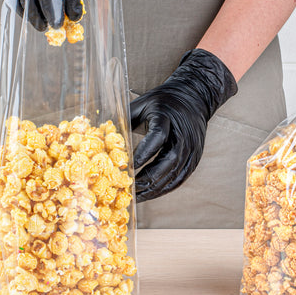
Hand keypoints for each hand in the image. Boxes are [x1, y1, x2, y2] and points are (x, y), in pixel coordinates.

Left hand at [130, 49, 237, 202]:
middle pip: (169, 160)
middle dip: (148, 177)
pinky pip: (180, 178)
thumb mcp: (142, 104)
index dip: (143, 154)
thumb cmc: (162, 102)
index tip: (127, 168)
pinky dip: (165, 188)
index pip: (157, 137)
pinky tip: (151, 193)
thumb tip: (100, 134)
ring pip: (175, 174)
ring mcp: (192, 148)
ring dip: (156, 188)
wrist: (193, 98)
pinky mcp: (195, 158)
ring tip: (137, 196)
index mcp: (168, 117)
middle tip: (129, 188)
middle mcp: (183, 134)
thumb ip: (125, 120)